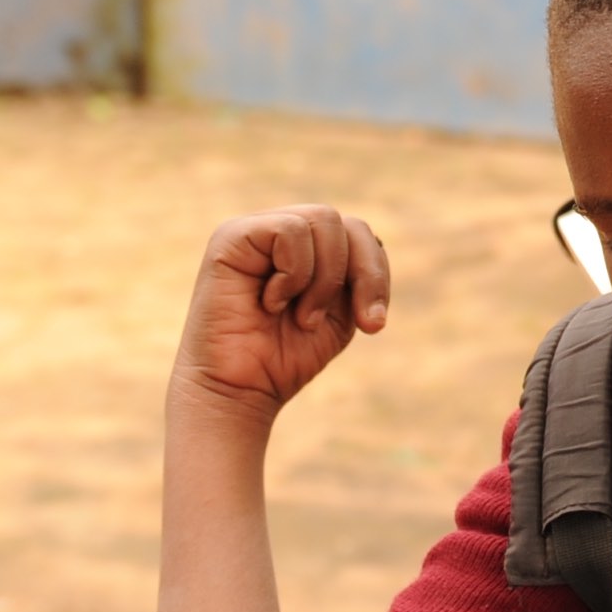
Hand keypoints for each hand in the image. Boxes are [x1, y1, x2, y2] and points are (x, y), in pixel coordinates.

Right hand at [174, 205, 390, 423]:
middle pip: (346, 223)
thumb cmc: (285, 357)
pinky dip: (294, 274)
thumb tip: (379, 242)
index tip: (373, 326)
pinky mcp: (232, 236)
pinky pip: (290, 230)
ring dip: (322, 280)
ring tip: (300, 316)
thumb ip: (357, 274)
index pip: (357, 232)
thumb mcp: (340, 313)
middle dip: (359, 275)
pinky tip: (270, 302)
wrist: (240, 391)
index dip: (375, 273)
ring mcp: (254, 230)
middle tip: (335, 322)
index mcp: (305, 248)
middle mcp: (279, 231)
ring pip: (323, 219)